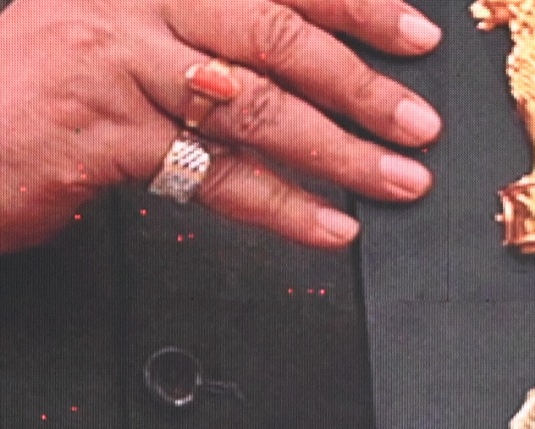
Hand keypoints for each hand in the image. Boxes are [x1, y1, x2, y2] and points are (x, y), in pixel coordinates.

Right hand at [0, 0, 444, 254]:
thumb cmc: (40, 89)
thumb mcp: (121, 37)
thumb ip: (202, 37)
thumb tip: (313, 61)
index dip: (352, 3)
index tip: (415, 32)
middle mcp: (129, 5)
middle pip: (271, 33)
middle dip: (360, 82)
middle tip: (420, 123)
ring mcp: (112, 64)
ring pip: (253, 105)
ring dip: (340, 152)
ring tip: (397, 181)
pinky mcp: (100, 132)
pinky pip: (215, 172)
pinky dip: (283, 205)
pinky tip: (329, 227)